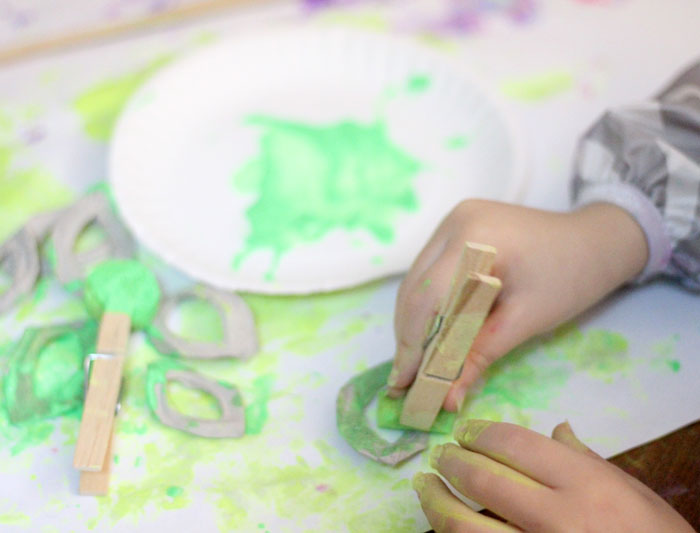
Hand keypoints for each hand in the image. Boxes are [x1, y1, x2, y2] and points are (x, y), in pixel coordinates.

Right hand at [388, 199, 647, 409]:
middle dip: (408, 336)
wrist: (596, 240)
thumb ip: (480, 356)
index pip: (427, 295)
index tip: (404, 383)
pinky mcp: (457, 229)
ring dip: (414, 323)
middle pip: (415, 287)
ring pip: (417, 280)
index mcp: (474, 237)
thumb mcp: (525, 321)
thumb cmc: (570, 278)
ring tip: (414, 364)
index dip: (412, 343)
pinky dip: (428, 305)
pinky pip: (430, 271)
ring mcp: (453, 222)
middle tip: (405, 379)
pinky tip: (430, 333)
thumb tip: (446, 399)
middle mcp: (454, 222)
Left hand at [412, 420, 694, 532]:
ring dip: (436, 502)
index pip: (514, 445)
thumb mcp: (631, 492)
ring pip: (466, 525)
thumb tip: (558, 428)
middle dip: (452, 462)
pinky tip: (444, 526)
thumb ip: (586, 460)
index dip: (480, 433)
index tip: (464, 431)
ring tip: (424, 486)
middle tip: (439, 455)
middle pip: (484, 480)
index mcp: (584, 483)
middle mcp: (557, 517)